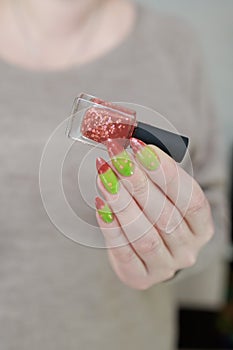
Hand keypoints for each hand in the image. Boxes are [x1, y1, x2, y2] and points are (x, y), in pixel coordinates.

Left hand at [95, 138, 213, 289]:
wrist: (153, 253)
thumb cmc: (161, 216)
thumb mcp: (166, 197)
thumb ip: (154, 176)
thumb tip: (129, 149)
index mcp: (203, 227)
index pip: (190, 198)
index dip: (165, 171)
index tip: (140, 147)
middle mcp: (188, 250)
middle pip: (164, 215)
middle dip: (137, 182)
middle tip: (116, 158)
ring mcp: (166, 267)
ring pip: (143, 235)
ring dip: (122, 203)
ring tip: (105, 177)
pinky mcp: (141, 277)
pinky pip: (124, 252)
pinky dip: (111, 227)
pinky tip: (101, 204)